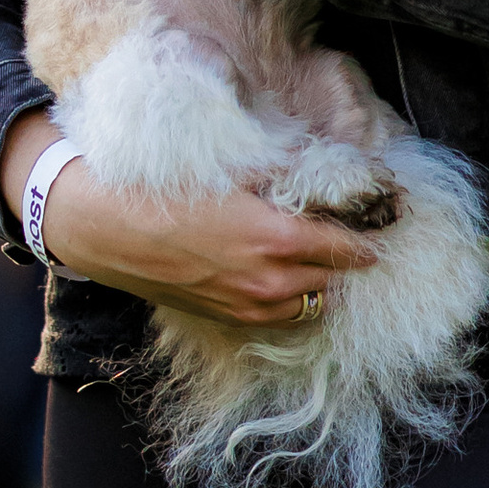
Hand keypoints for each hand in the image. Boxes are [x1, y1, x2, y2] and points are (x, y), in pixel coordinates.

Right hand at [0, 111, 376, 332]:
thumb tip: (319, 168)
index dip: (368, 236)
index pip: (345, 248)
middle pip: (333, 279)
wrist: (103, 226)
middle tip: (351, 236)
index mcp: (275, 239)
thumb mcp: (230, 171)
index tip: (385, 225)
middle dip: (345, 259)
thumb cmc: (163, 188)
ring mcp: (247, 307)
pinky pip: (279, 319)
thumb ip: (280, 176)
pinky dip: (291, 302)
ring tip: (318, 257)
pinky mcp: (225, 319)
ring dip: (319, 283)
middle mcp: (268, 283)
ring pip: (309, 305)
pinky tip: (281, 277)